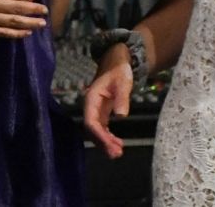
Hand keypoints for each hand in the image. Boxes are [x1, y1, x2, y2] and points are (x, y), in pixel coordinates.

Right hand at [83, 44, 133, 158]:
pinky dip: (108, 137)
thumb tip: (121, 116)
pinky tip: (117, 143)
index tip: (110, 145)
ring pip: (96, 131)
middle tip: (116, 154)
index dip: (99, 135)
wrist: (117, 61)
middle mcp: (91, 106)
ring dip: (105, 142)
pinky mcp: (102, 112)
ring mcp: (96, 110)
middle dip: (102, 143)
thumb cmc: (119, 69)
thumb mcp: (123, 82)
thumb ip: (122, 98)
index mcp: (91, 98)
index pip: (91, 121)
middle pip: (92, 129)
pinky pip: (102, 128)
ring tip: (118, 152)